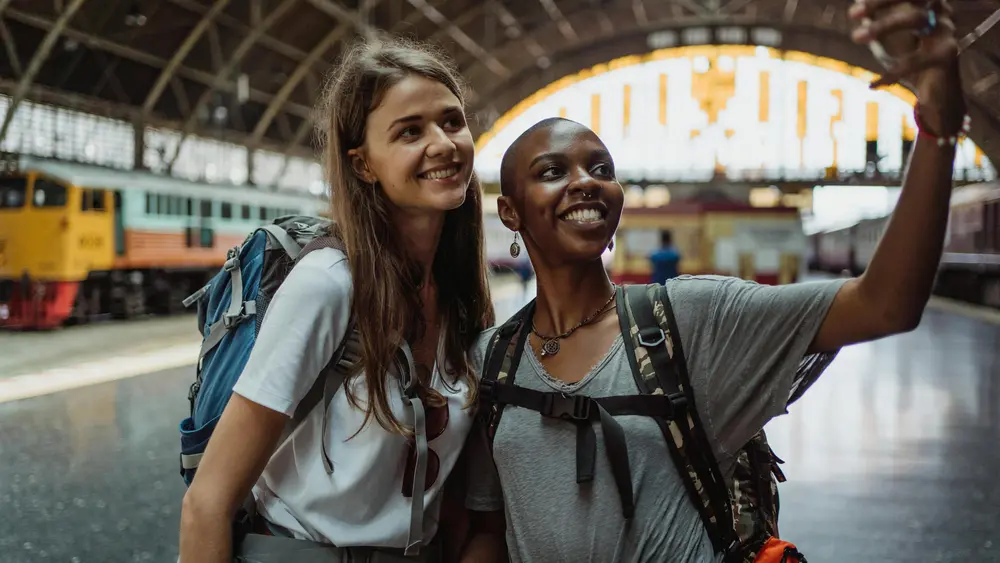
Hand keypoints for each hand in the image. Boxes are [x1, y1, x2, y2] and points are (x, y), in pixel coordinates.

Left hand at [849, 0, 965, 132]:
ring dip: (883, 25)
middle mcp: (939, 13)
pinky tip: (874, 85)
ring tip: (856, 37)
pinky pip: (917, 59)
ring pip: (916, 18)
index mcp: (925, 7)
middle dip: (881, 0)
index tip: (853, 11)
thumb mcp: (888, 42)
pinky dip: (893, 72)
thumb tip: (857, 2)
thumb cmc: (910, 62)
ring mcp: (946, 32)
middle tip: (853, 14)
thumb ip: (875, 22)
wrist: (938, 96)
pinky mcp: (947, 55)